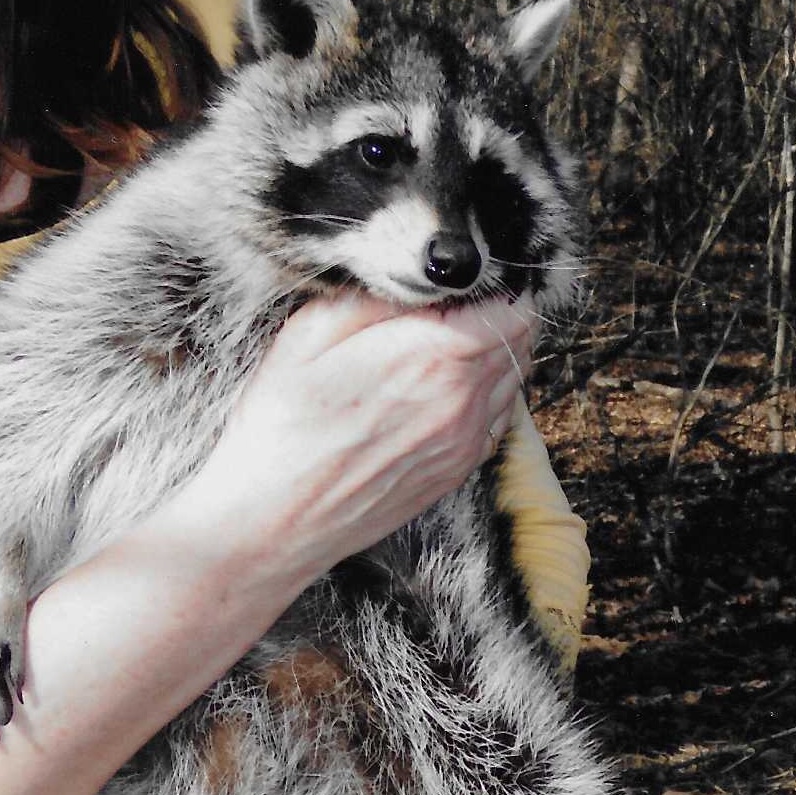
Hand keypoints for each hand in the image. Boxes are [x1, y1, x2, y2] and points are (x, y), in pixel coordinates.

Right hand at [179, 291, 539, 587]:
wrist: (273, 518)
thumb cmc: (282, 424)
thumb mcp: (311, 332)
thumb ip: (378, 296)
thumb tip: (421, 276)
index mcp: (435, 356)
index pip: (514, 308)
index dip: (495, 285)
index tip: (462, 282)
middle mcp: (463, 401)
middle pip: (521, 342)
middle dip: (498, 315)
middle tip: (453, 308)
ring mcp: (464, 442)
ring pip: (512, 382)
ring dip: (492, 357)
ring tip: (442, 350)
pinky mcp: (455, 472)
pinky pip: (495, 422)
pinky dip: (482, 399)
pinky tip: (437, 393)